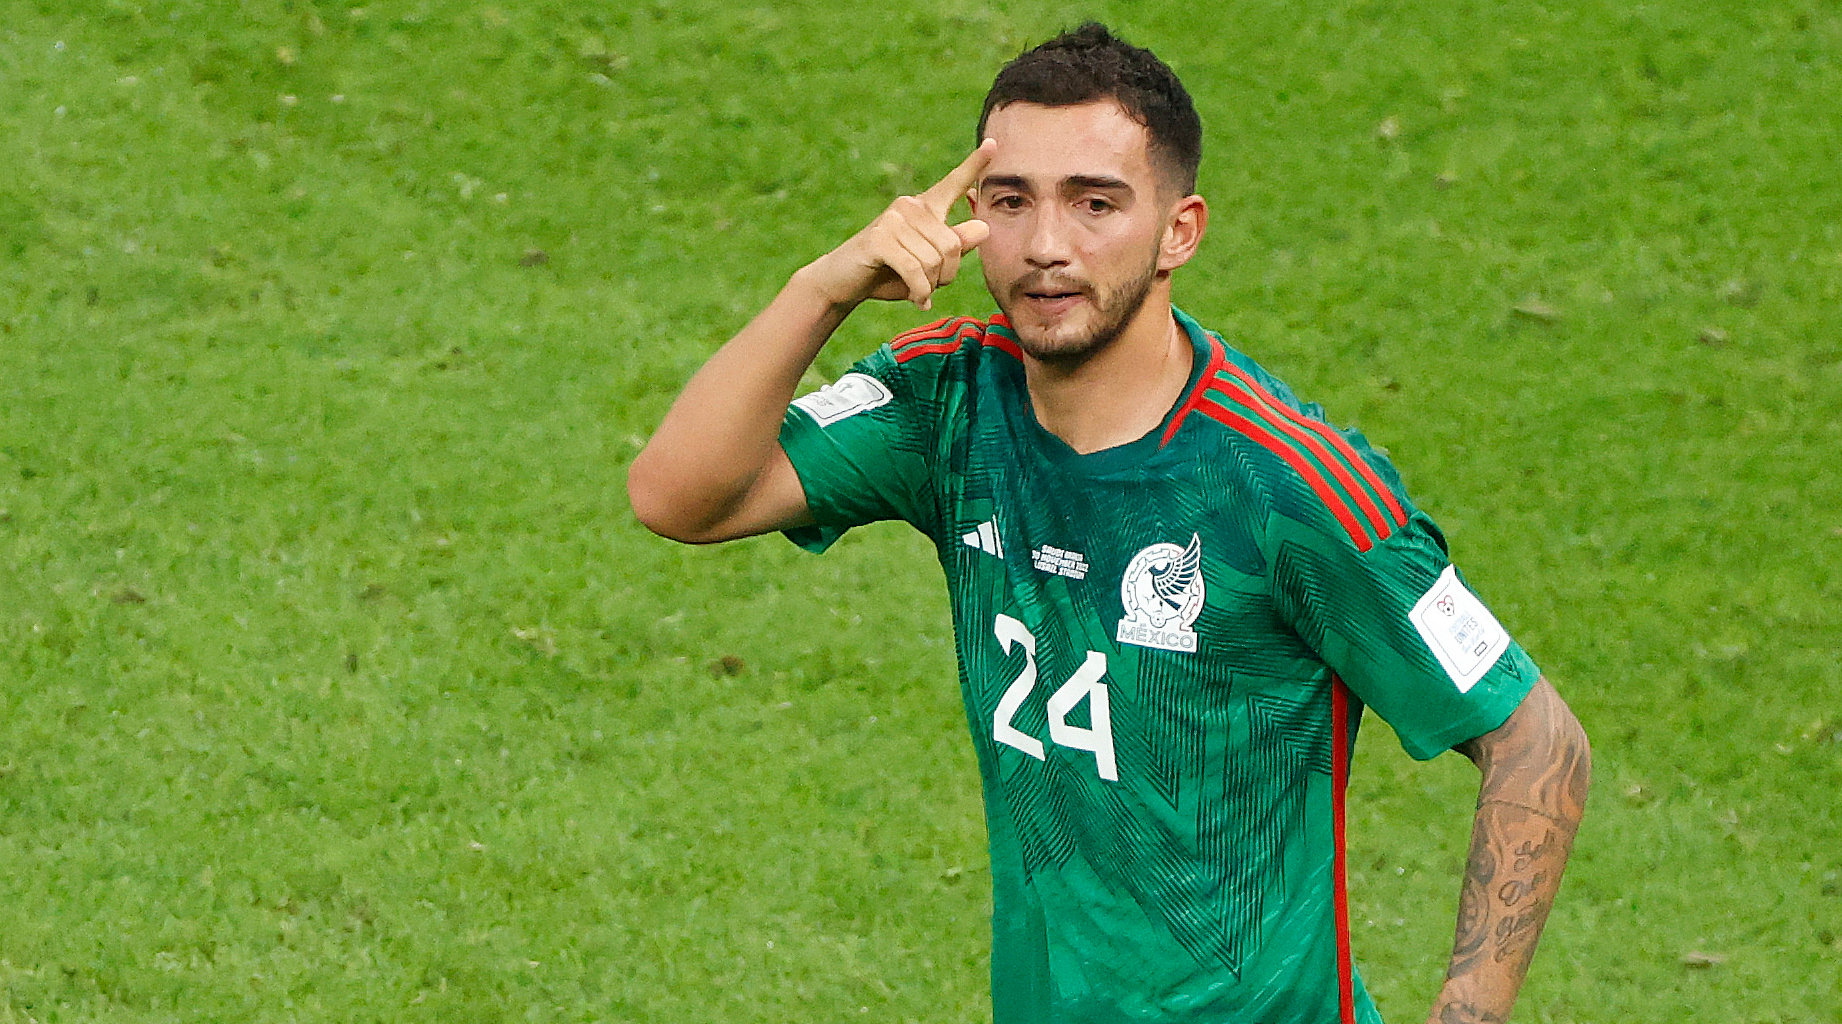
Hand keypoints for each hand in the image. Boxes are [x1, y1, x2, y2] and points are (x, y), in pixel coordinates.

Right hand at [799, 139, 993, 310]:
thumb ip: (955, 246)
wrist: (844, 283)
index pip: (954, 183)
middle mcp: (910, 206)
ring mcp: (893, 219)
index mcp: (925, 207)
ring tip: (918, 290)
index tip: (993, 143)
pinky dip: (919, 291)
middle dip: (947, 275)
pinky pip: (914, 269)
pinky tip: (917, 301)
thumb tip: (984, 228)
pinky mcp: (879, 238)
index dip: (975, 164)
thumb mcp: (930, 263)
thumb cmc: (890, 273)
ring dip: (930, 286)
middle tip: (931, 286)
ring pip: (934, 260)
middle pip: (952, 245)